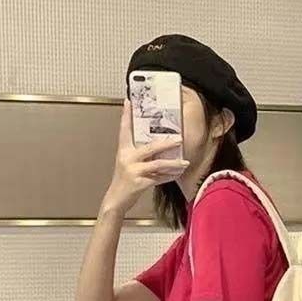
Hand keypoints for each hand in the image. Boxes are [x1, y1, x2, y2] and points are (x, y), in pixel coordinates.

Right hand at [101, 99, 188, 215]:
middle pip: (150, 147)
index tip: (129, 101)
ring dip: (174, 164)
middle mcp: (127, 158)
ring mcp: (133, 171)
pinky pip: (159, 178)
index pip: (124, 129)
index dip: (126, 115)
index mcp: (124, 150)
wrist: (116, 199)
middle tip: (180, 139)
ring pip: (158, 164)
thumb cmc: (125, 180)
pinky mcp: (139, 183)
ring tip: (185, 162)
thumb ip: (139, 154)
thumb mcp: (128, 163)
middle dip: (167, 143)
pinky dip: (169, 177)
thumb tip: (159, 145)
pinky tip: (177, 175)